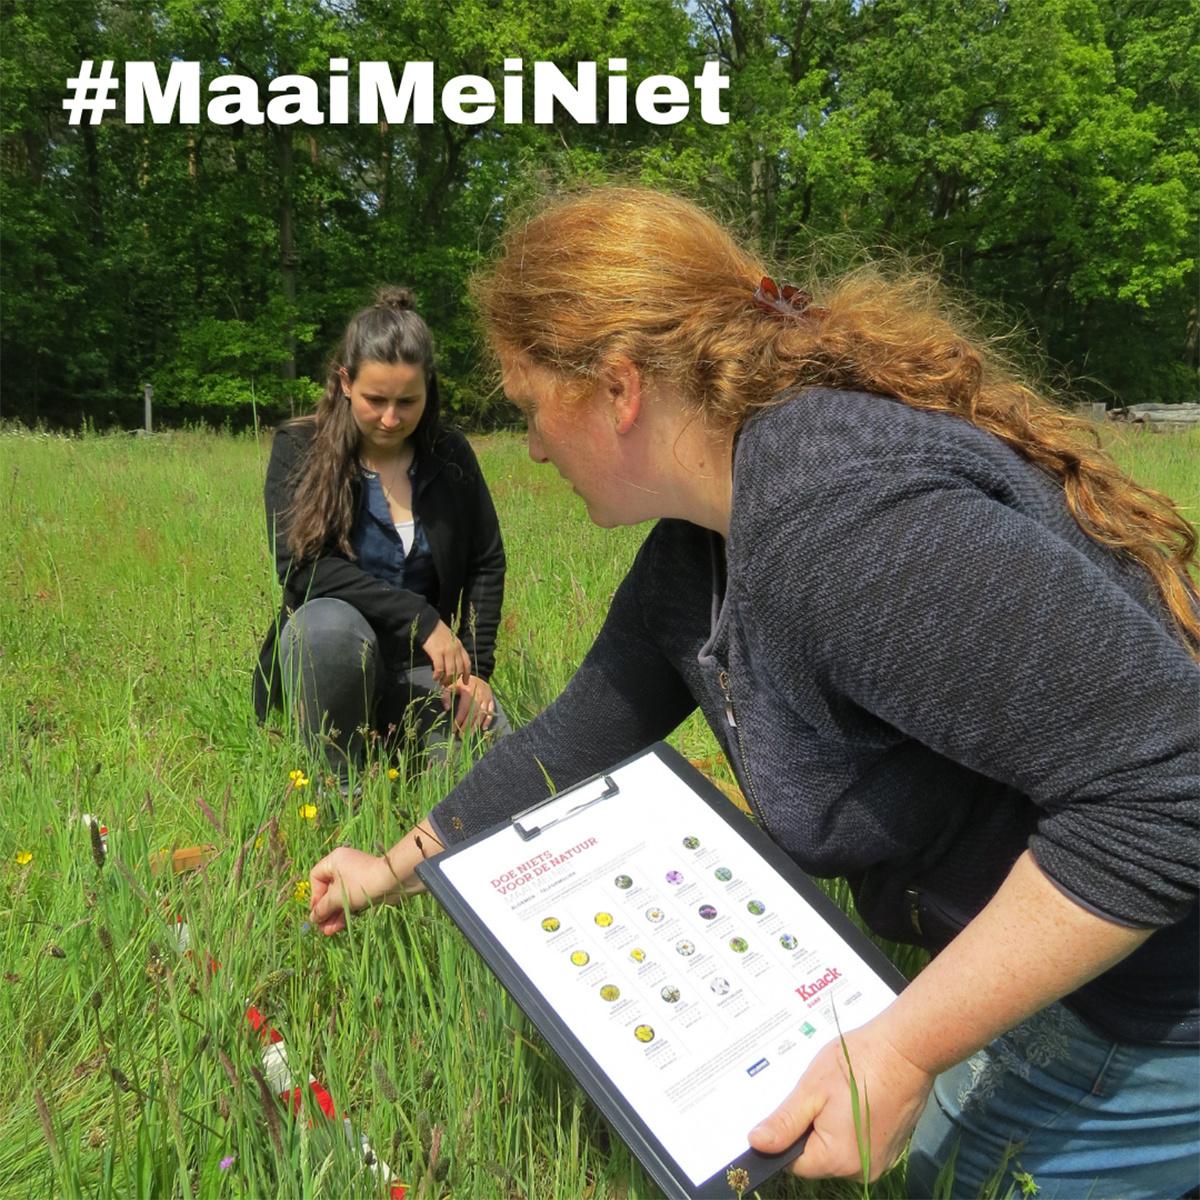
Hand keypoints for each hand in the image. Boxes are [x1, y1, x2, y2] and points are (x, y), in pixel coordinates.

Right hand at [308, 846, 407, 935]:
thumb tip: (312, 918)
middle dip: (325, 910)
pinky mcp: (365, 886)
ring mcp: (355, 876)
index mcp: (334, 860)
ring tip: (330, 932)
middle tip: (322, 928)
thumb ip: (322, 908)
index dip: (314, 895)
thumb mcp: (338, 898)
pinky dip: (345, 912)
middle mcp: (344, 866)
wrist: (393, 881)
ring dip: (334, 915)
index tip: (316, 912)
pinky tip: (340, 927)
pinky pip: (350, 899)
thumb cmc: (361, 884)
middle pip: (328, 890)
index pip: (316, 877)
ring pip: (340, 897)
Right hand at [421, 620, 471, 686]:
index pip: (467, 663)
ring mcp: (447, 651)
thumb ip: (454, 651)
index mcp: (460, 647)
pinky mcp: (437, 653)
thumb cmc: (438, 633)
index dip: (467, 674)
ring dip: (446, 680)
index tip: (465, 682)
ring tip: (441, 683)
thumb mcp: (451, 641)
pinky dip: (438, 675)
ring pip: (450, 671)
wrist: (428, 624)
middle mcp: (455, 650)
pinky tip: (435, 678)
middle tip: (447, 685)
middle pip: (459, 670)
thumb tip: (453, 666)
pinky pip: (440, 668)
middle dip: (454, 680)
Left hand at [441, 675, 496, 733]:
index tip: (453, 729)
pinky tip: (484, 728)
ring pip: (482, 714)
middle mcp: (478, 695)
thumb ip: (446, 695)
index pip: (463, 709)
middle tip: (461, 736)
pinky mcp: (491, 699)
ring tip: (470, 736)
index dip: (458, 720)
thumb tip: (447, 709)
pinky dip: (488, 720)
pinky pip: (491, 711)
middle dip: (467, 726)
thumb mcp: (450, 685)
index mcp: (467, 692)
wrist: (477, 675)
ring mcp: (486, 698)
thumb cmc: (461, 682)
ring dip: (476, 726)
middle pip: (473, 714)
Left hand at [747, 1020, 932, 1181]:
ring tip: (836, 1094)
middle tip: (816, 1095)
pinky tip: (854, 1099)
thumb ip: (784, 1121)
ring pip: (838, 1150)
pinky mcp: (891, 1148)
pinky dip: (851, 1126)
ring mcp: (880, 1161)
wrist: (906, 1050)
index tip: (789, 1110)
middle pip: (818, 1158)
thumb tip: (757, 1143)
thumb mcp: (812, 1089)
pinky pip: (858, 1144)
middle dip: (810, 1129)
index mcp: (838, 1160)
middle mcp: (861, 1170)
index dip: (785, 1138)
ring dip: (831, 1127)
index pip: (795, 1163)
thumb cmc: (858, 1065)